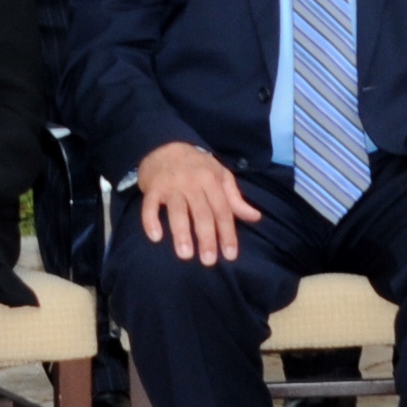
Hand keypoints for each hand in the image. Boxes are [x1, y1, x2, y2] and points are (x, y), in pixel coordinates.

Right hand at [136, 142, 258, 262]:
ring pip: (178, 211)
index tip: (230, 255)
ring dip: (181, 233)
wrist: (164, 145)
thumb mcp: (220, 175)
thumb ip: (235, 198)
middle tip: (209, 261)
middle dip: (207, 238)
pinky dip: (151, 220)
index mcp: (212, 181)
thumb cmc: (196, 165)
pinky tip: (155, 237)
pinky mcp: (153, 188)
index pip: (223, 211)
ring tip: (185, 254)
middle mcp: (193, 183)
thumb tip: (255, 217)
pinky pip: (150, 206)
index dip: (227, 233)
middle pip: (202, 213)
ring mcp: (172, 185)